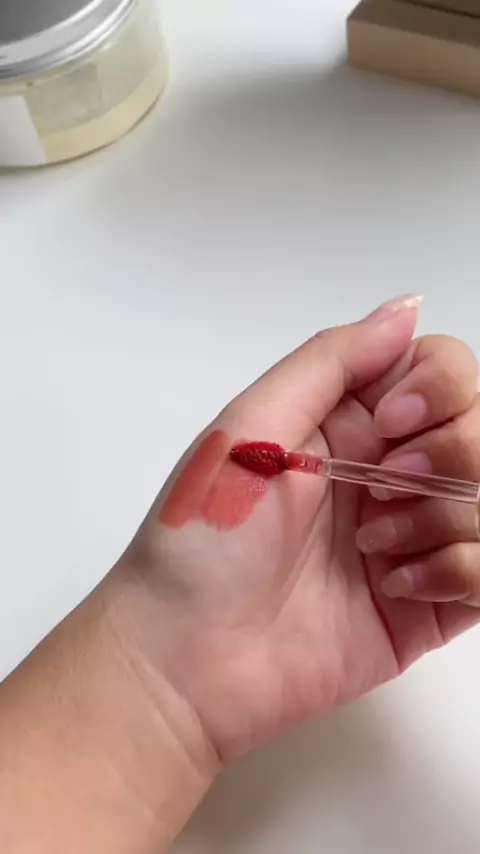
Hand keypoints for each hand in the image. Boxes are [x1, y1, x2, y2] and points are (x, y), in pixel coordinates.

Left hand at [122, 295, 478, 763]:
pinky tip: (394, 588)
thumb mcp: (252, 427)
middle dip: (452, 455)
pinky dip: (459, 572)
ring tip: (372, 550)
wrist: (186, 659)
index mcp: (349, 421)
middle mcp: (390, 472)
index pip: (445, 373)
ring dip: (447, 521)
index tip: (389, 425)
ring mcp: (415, 538)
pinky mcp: (429, 604)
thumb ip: (331, 361)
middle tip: (384, 490)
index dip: (440, 390)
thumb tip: (408, 306)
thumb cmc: (203, 537)